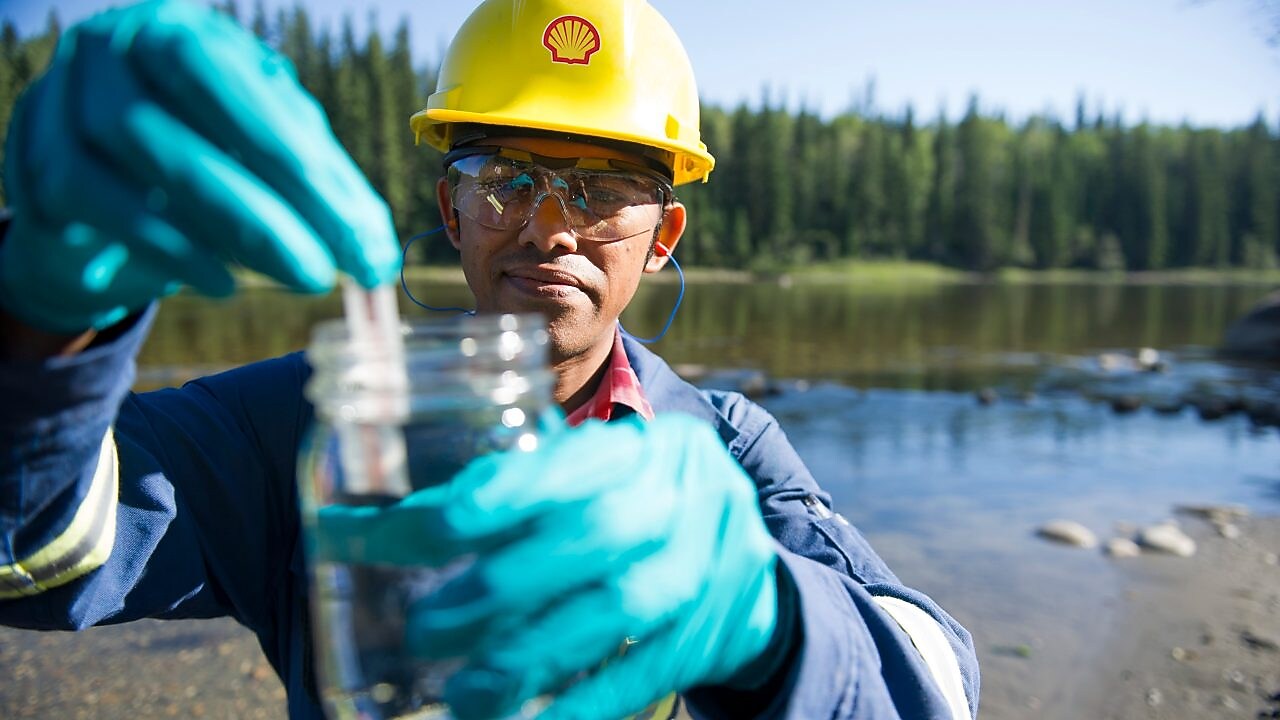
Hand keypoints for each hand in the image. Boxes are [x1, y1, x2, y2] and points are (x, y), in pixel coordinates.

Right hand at [0, 0, 399, 332]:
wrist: (98, 208)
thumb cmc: (201, 167)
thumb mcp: (268, 163)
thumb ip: (324, 192)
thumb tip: (377, 256)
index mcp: (191, 34)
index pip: (257, 93)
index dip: (313, 169)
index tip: (364, 241)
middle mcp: (123, 45)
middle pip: (192, 106)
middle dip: (265, 200)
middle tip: (324, 270)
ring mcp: (66, 91)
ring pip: (133, 145)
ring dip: (219, 222)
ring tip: (279, 279)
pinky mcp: (33, 152)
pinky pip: (88, 195)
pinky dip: (161, 244)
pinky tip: (219, 281)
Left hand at [318, 412, 783, 719]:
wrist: (744, 567)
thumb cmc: (634, 512)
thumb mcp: (591, 485)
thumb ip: (508, 498)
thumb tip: (380, 528)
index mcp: (645, 448)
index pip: (572, 461)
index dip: (504, 492)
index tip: (431, 526)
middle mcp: (684, 497)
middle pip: (598, 534)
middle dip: (503, 584)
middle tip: (425, 628)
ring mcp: (706, 567)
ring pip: (620, 609)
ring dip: (532, 653)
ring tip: (463, 693)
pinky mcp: (710, 634)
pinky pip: (647, 671)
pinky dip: (586, 702)